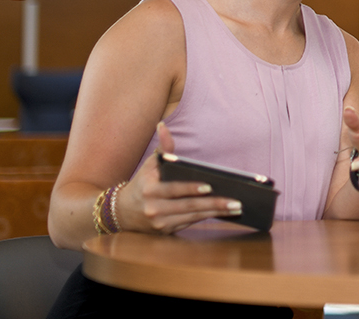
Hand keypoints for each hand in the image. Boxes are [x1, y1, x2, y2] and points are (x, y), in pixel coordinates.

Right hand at [114, 122, 244, 233]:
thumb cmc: (142, 183)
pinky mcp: (166, 231)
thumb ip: (162, 147)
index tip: (210, 187)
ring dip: (216, 213)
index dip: (191, 189)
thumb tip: (163, 126)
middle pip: (188, 206)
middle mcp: (153, 208)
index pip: (174, 189)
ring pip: (192, 217)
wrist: (122, 212)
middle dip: (214, 204)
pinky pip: (190, 223)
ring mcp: (160, 223)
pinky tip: (224, 213)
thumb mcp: (150, 165)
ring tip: (236, 207)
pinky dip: (207, 218)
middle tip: (235, 202)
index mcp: (150, 190)